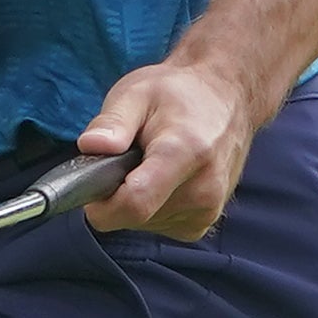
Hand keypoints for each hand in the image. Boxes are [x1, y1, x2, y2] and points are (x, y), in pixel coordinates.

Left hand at [76, 55, 255, 242]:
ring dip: (135, 198)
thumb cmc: (179, 94)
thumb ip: (112, 121)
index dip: (102, 204)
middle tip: (128, 157)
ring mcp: (207, 210)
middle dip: (117, 193)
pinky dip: (151, 206)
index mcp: (185, 152)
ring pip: (142, 223)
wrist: (228, 99)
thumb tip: (89, 146)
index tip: (92, 182)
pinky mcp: (203, 222)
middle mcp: (203, 188)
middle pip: (134, 216)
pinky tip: (164, 178)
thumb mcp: (137, 92)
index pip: (135, 203)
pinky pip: (157, 225)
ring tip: (150, 163)